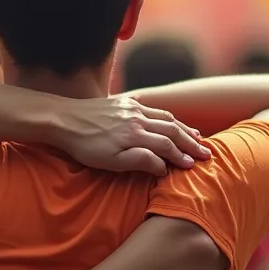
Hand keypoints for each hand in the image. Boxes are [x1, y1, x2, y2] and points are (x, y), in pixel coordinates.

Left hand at [54, 97, 209, 175]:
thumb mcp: (109, 161)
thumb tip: (163, 166)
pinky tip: (173, 121)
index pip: (167, 146)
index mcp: (135, 135)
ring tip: (197, 138)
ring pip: (165, 117)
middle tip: (206, 154)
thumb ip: (139, 161)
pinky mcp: (125, 102)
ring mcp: (132, 108)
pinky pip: (153, 108)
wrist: (62, 119)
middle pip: (172, 130)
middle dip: (191, 143)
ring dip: (184, 128)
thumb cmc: (84, 146)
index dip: (181, 157)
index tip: (193, 167)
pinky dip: (167, 117)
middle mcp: (138, 119)